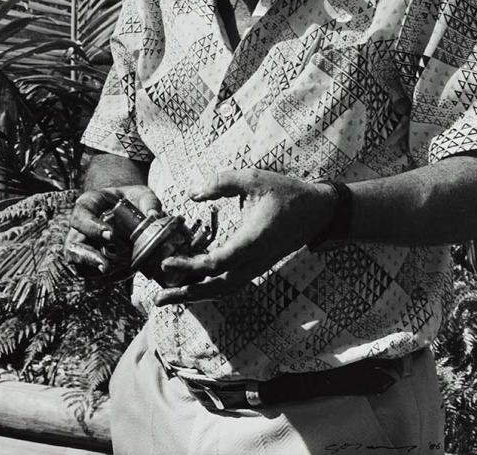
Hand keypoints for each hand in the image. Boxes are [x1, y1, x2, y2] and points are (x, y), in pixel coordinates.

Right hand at [65, 185, 162, 276]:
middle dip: (88, 256)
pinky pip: (91, 273)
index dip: (92, 227)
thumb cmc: (133, 201)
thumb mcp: (142, 195)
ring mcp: (84, 246)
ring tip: (112, 272)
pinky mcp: (92, 262)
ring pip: (77, 262)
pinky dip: (105, 276)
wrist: (131, 212)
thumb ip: (148, 203)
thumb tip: (153, 217)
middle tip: (106, 265)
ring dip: (93, 269)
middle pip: (72, 244)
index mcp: (89, 205)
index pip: (81, 215)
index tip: (110, 235)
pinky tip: (122, 273)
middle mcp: (81, 227)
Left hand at [152, 169, 335, 305]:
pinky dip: (208, 285)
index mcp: (254, 240)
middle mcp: (255, 260)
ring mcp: (257, 267)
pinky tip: (189, 280)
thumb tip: (194, 194)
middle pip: (218, 287)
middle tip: (158, 297)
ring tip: (168, 295)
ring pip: (224, 290)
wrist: (318, 211)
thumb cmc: (287, 193)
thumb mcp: (255, 178)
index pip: (219, 262)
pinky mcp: (256, 266)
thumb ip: (222, 182)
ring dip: (196, 294)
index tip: (167, 262)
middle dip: (187, 294)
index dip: (191, 266)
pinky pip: (230, 282)